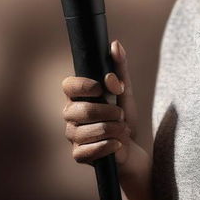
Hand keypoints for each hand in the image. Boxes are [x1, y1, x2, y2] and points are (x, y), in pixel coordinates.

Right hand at [62, 39, 147, 178]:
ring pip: (87, 131)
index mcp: (77, 95)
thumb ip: (120, 69)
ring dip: (112, 129)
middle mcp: (70, 114)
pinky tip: (118, 144)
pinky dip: (109, 146)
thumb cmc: (124, 116)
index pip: (68, 85)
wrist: (132, 147)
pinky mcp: (78, 155)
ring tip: (122, 128)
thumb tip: (115, 44)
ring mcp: (72, 135)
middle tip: (120, 114)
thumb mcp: (126, 91)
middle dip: (108, 112)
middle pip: (81, 110)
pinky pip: (90, 150)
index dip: (84, 85)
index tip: (102, 88)